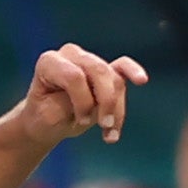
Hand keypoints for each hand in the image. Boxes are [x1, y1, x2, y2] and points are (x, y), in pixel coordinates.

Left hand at [2, 44, 148, 151]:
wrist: (48, 121)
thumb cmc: (45, 117)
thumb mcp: (50, 116)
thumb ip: (70, 103)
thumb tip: (99, 98)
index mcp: (50, 62)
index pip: (75, 76)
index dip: (82, 101)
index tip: (80, 121)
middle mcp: (70, 55)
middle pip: (98, 71)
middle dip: (105, 101)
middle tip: (104, 126)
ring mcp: (88, 60)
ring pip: (114, 79)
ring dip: (116, 108)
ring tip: (110, 133)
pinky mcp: (105, 70)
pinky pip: (123, 66)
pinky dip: (133, 72)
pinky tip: (141, 80)